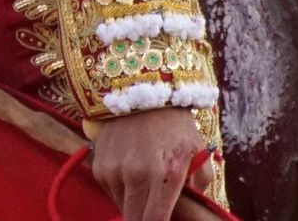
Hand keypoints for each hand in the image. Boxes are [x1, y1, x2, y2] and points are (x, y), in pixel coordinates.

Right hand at [89, 107, 208, 220]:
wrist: (141, 90)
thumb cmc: (174, 123)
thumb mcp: (197, 151)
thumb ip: (199, 185)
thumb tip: (191, 211)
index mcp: (160, 174)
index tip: (165, 220)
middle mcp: (132, 175)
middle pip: (134, 220)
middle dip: (146, 218)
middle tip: (156, 210)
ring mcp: (111, 170)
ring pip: (121, 207)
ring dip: (133, 205)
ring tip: (146, 188)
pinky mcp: (98, 165)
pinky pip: (110, 192)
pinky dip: (121, 190)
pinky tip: (132, 175)